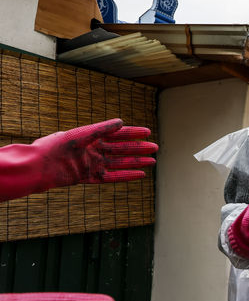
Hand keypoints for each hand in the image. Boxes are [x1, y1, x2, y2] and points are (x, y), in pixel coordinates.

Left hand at [0, 119, 156, 200]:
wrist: (40, 165)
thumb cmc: (55, 146)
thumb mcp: (80, 134)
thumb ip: (101, 129)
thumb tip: (121, 122)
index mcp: (91, 138)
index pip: (117, 134)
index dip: (132, 133)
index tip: (147, 132)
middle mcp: (93, 151)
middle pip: (121, 149)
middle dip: (138, 148)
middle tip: (155, 147)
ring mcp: (93, 165)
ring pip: (120, 163)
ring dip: (136, 162)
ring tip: (152, 161)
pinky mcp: (90, 178)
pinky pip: (113, 178)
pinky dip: (127, 176)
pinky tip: (140, 175)